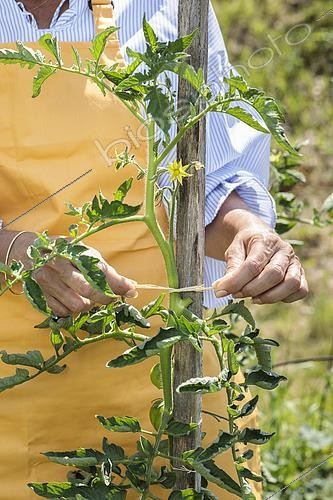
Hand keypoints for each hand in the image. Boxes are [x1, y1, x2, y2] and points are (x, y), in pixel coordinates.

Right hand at [10, 232, 137, 316]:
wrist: (29, 251)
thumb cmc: (66, 254)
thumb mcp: (87, 256)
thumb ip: (109, 273)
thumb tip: (132, 289)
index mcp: (74, 251)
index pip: (100, 271)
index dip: (117, 285)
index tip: (130, 292)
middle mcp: (58, 265)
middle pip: (89, 291)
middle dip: (104, 298)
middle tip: (108, 298)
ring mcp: (46, 280)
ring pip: (77, 305)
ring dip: (87, 306)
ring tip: (87, 298)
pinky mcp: (38, 294)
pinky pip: (62, 312)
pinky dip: (71, 310)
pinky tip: (71, 299)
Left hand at [212, 227, 308, 303]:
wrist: (260, 236)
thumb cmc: (245, 246)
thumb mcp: (233, 251)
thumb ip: (230, 270)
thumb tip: (221, 290)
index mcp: (265, 240)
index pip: (253, 264)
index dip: (236, 281)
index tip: (221, 291)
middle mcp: (284, 249)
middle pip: (274, 275)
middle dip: (252, 289)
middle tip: (237, 294)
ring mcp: (295, 262)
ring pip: (291, 283)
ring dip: (270, 297)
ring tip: (253, 298)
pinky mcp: (301, 274)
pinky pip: (301, 290)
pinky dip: (286, 298)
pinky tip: (268, 296)